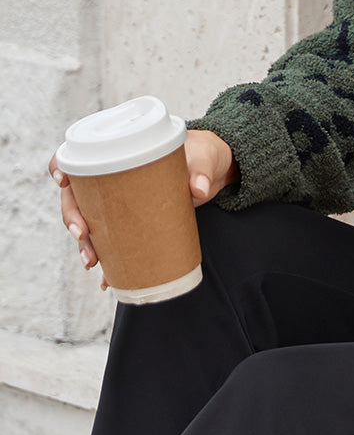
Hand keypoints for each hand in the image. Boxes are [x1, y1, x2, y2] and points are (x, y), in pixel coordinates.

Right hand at [49, 129, 236, 288]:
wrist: (212, 170)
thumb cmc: (200, 155)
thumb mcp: (203, 159)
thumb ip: (201, 171)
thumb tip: (199, 189)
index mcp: (119, 154)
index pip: (77, 157)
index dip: (62, 168)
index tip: (63, 181)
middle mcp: (111, 180)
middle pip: (76, 197)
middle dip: (72, 218)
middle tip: (82, 234)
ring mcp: (119, 204)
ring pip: (89, 224)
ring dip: (85, 245)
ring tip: (92, 263)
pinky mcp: (132, 223)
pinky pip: (113, 243)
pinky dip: (109, 263)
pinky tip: (108, 280)